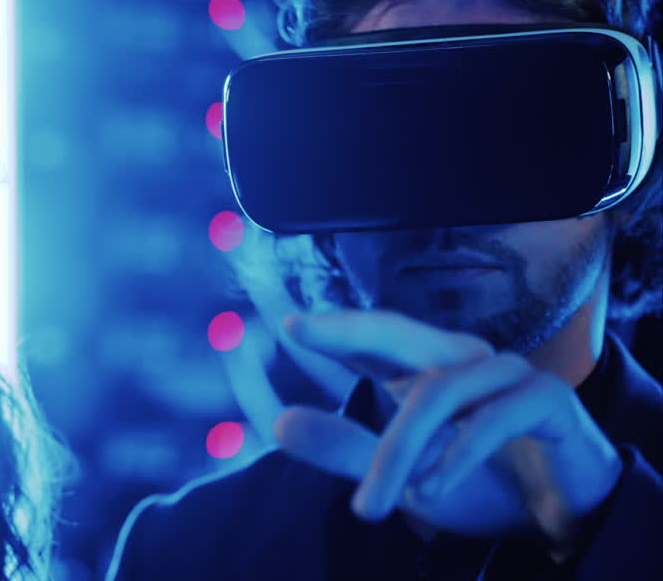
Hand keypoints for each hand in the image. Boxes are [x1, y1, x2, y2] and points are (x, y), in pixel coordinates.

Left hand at [273, 310, 621, 542]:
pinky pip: (494, 417)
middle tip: (297, 330)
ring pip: (437, 392)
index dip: (334, 328)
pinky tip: (431, 489)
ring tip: (375, 503)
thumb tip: (280, 421)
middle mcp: (463, 358)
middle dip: (346, 329)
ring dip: (400, 451)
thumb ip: (348, 450)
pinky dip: (457, 454)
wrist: (566, 520)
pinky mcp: (548, 399)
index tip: (288, 326)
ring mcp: (508, 373)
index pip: (372, 339)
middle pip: (398, 333)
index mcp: (426, 368)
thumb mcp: (405, 477)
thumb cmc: (480, 485)